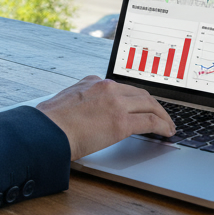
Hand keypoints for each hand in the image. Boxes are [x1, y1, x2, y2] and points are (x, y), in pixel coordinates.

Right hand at [37, 76, 174, 160]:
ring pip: (150, 104)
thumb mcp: (64, 101)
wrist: (45, 132)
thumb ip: (78, 101)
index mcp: (93, 82)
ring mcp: (115, 103)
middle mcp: (107, 87)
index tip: (141, 105)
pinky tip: (167, 132)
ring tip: (168, 126)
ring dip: (163, 115)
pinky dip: (162, 126)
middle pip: (140, 93)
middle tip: (162, 115)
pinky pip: (150, 121)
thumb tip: (80, 111)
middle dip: (154, 105)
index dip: (136, 98)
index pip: (122, 87)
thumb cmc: (48, 123)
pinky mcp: (121, 122)